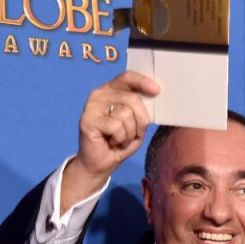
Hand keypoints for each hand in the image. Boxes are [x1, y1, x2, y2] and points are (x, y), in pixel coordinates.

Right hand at [61, 71, 160, 210]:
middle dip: (141, 120)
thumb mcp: (136, 124)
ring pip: (126, 114)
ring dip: (129, 133)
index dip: (142, 82)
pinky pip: (116, 126)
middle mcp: (100, 94)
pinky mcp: (87, 120)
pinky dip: (120, 139)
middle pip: (132, 99)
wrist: (101, 164)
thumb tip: (153, 96)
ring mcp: (92, 106)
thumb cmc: (120, 142)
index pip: (127, 77)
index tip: (156, 90)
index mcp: (111, 91)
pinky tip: (112, 142)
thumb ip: (141, 109)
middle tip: (135, 133)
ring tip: (120, 139)